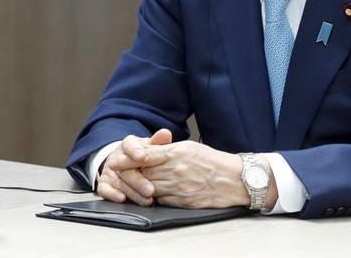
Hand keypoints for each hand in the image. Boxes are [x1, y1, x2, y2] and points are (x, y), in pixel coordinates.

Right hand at [96, 128, 172, 205]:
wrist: (125, 163)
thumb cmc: (143, 155)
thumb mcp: (151, 147)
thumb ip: (158, 141)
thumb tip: (166, 133)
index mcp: (128, 144)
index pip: (130, 145)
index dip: (135, 151)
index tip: (143, 157)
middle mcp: (116, 157)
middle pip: (125, 168)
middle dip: (138, 180)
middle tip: (151, 190)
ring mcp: (109, 170)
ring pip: (118, 181)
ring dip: (132, 192)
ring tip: (146, 200)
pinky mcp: (103, 183)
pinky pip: (104, 189)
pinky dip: (112, 194)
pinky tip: (122, 199)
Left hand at [97, 128, 253, 208]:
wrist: (235, 180)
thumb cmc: (213, 161)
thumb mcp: (190, 148)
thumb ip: (168, 150)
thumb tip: (149, 151)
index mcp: (178, 153)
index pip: (146, 156)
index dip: (128, 159)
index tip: (116, 161)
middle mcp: (177, 170)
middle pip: (144, 173)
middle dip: (129, 174)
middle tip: (116, 173)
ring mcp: (180, 188)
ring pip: (150, 188)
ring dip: (138, 187)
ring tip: (129, 185)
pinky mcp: (183, 202)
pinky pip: (162, 200)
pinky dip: (154, 197)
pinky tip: (149, 194)